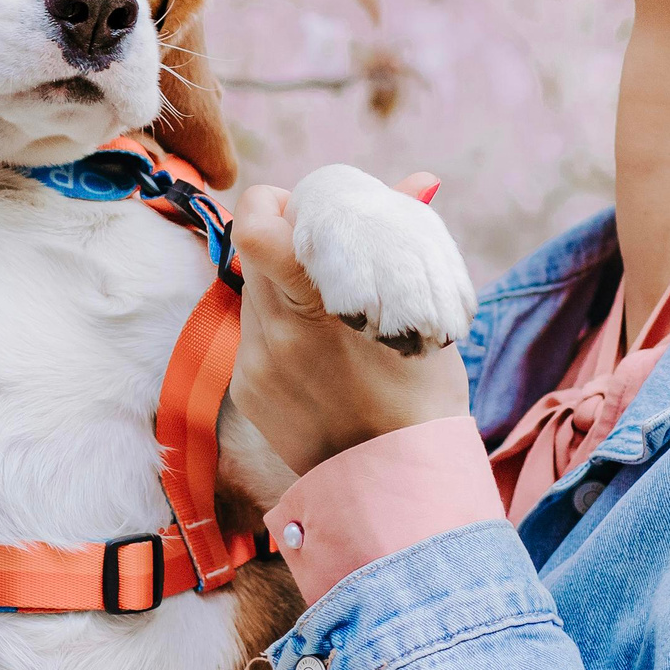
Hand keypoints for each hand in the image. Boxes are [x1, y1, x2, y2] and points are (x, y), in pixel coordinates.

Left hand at [230, 174, 475, 475]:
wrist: (397, 488)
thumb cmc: (422, 398)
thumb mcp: (422, 314)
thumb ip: (405, 241)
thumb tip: (419, 180)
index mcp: (315, 308)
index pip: (256, 230)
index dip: (272, 205)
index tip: (302, 210)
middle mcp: (273, 334)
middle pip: (254, 252)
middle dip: (286, 241)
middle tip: (329, 252)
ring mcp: (254, 365)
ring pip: (253, 293)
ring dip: (283, 284)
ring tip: (332, 305)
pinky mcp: (247, 390)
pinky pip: (255, 334)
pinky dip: (281, 327)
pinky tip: (321, 350)